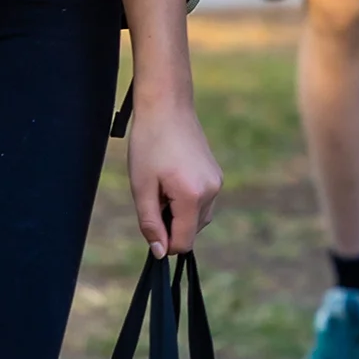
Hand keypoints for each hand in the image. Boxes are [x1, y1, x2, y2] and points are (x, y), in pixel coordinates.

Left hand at [127, 98, 222, 255]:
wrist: (167, 105)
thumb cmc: (149, 143)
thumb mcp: (141, 187)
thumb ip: (150, 224)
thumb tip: (160, 253)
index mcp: (193, 196)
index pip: (182, 243)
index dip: (163, 242)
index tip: (149, 220)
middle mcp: (212, 191)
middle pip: (191, 232)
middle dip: (170, 224)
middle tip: (153, 194)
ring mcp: (217, 181)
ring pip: (198, 218)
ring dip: (178, 213)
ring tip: (162, 185)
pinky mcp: (216, 174)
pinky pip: (202, 202)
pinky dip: (186, 201)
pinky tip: (172, 179)